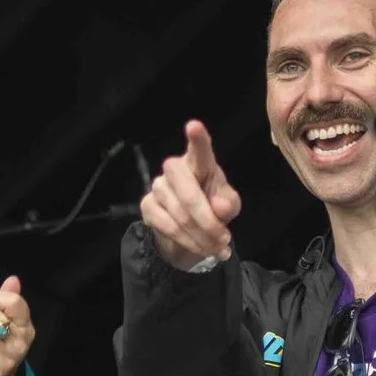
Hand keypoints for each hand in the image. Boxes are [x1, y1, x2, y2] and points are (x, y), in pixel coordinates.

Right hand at [142, 120, 241, 270]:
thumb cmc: (212, 208)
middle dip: (209, 222)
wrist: (189, 233)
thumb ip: (228, 203)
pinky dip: (189, 242)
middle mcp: (175, 169)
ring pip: (180, 216)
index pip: (199, 150)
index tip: (194, 125)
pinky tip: (202, 248)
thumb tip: (220, 208)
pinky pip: (168, 227)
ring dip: (203, 237)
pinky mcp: (147, 206)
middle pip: (189, 194)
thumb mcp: (228, 205)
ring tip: (220, 249)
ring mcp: (158, 187)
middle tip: (226, 239)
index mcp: (199, 162)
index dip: (197, 139)